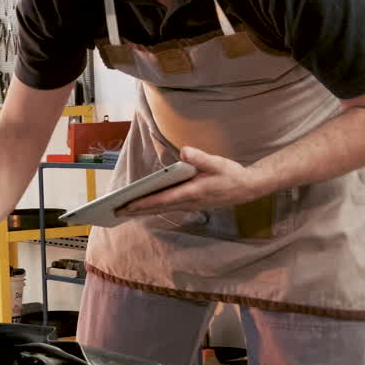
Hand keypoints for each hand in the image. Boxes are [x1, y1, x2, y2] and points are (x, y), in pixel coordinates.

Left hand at [116, 146, 271, 215]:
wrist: (248, 188)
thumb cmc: (231, 174)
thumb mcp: (218, 162)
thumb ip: (201, 158)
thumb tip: (185, 151)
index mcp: (192, 192)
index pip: (162, 199)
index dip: (142, 203)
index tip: (126, 206)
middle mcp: (189, 202)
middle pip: (157, 208)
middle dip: (136, 210)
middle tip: (115, 212)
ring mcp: (190, 205)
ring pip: (162, 209)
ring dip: (144, 211)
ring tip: (125, 211)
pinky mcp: (192, 203)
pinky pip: (168, 207)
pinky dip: (155, 208)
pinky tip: (145, 207)